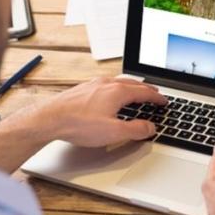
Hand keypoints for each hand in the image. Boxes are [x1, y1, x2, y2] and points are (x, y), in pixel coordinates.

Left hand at [40, 77, 166, 146]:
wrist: (50, 119)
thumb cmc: (79, 124)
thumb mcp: (114, 132)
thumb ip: (135, 130)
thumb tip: (150, 127)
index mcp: (117, 92)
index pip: (144, 92)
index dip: (156, 98)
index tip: (164, 101)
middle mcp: (106, 84)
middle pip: (132, 84)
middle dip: (146, 90)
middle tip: (154, 94)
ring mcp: (93, 85)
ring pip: (118, 83)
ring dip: (131, 88)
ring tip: (136, 92)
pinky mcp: (82, 89)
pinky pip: (105, 85)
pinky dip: (116, 89)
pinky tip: (110, 95)